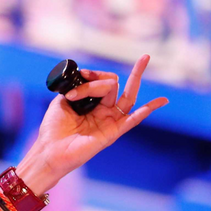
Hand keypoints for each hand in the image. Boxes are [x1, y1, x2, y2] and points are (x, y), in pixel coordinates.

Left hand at [17, 54, 168, 193]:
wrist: (49, 151)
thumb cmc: (53, 130)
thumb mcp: (62, 102)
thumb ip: (76, 89)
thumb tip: (86, 77)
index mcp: (91, 104)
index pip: (101, 83)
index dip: (94, 76)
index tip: (82, 75)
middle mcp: (103, 111)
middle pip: (114, 87)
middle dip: (112, 76)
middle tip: (125, 63)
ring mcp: (109, 121)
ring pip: (128, 97)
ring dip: (136, 78)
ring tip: (145, 59)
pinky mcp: (112, 133)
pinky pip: (132, 120)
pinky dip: (146, 110)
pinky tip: (161, 101)